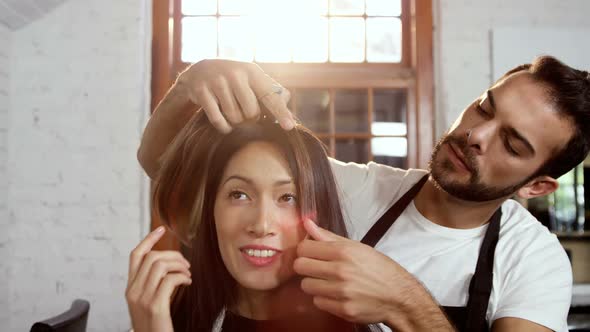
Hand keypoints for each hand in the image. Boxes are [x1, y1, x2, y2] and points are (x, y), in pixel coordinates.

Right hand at [125, 227, 191, 331]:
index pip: (135, 256)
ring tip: (187, 274)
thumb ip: (153, 285)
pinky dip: (182, 277)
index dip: (148, 239)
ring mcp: (142, 299)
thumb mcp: (149, 302)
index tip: (161, 229)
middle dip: (173, 255)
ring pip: (160, 265)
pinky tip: (187, 282)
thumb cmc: (155, 325)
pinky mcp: (155, 306)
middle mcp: (133, 292)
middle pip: (151, 257)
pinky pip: (169, 280)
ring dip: (179, 265)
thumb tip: (169, 266)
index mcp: (130, 289)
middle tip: (186, 264)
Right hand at [175, 59, 294, 132]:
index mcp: (252, 72)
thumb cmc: (235, 79)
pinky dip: (223, 127)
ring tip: (232, 113)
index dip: (280, 112)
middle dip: (249, 119)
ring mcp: (217, 82)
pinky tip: (225, 125)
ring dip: (235, 122)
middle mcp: (235, 74)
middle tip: (244, 112)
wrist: (200, 70)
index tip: (289, 126)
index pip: (270, 96)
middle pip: (251, 113)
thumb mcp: (253, 79)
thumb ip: (272, 93)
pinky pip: (218, 120)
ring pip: (234, 118)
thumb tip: (288, 110)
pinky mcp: (202, 91)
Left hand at [294, 219, 451, 330]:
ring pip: (306, 286)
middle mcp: (340, 270)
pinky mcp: (343, 309)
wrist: (399, 296)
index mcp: (343, 251)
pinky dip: (324, 299)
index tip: (311, 254)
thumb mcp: (357, 247)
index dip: (305, 250)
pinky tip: (336, 294)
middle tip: (316, 268)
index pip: (303, 248)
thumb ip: (328, 236)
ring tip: (328, 282)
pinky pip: (318, 302)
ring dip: (314, 284)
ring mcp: (341, 291)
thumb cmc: (379, 269)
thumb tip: (306, 223)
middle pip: (300, 266)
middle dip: (305, 267)